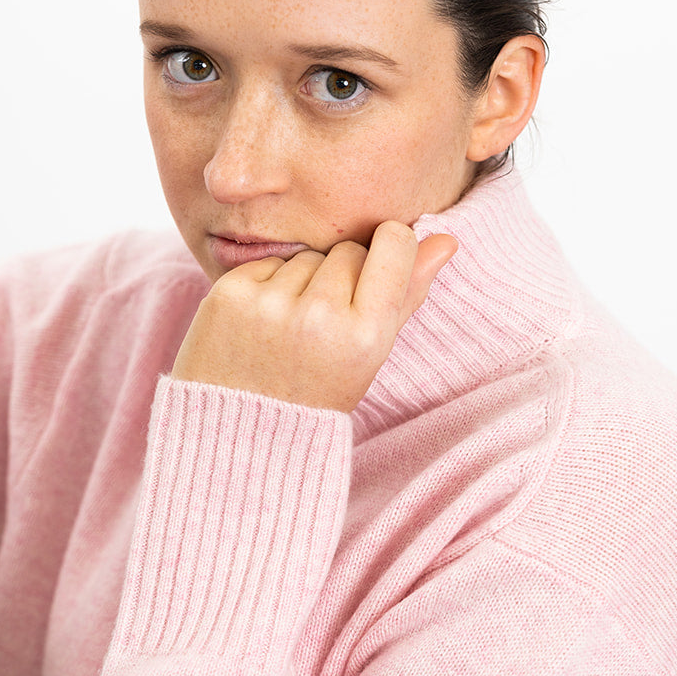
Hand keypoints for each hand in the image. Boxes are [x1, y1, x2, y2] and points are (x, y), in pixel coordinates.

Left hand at [170, 221, 459, 412]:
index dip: (390, 247)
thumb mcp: (369, 357)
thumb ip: (408, 295)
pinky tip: (259, 326)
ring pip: (307, 256)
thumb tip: (447, 240)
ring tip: (289, 332)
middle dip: (341, 278)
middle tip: (323, 329)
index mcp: (365, 336)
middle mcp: (320, 316)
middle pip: (348, 251)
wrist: (240, 435)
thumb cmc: (315, 395)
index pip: (395, 242)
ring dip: (302, 283)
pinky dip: (266, 286)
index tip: (381, 265)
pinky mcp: (230, 294)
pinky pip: (266, 263)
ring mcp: (271, 304)